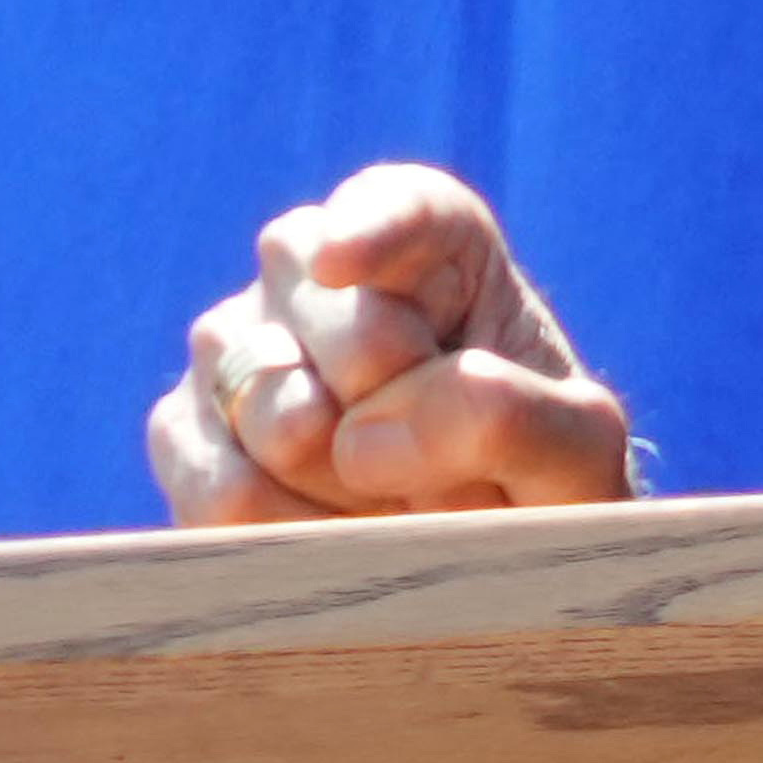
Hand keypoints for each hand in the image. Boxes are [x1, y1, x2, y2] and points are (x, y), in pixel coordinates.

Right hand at [152, 166, 640, 525]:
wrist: (483, 552)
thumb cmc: (538, 478)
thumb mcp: (578, 449)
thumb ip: (512, 417)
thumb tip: (365, 435)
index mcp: (434, 246)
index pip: (403, 209)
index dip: (370, 229)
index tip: (341, 264)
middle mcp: (315, 271)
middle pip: (353, 337)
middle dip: (413, 424)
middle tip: (455, 471)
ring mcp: (238, 344)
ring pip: (276, 415)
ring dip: (353, 491)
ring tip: (395, 501)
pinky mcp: (185, 428)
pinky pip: (221, 487)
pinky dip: (294, 537)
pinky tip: (336, 535)